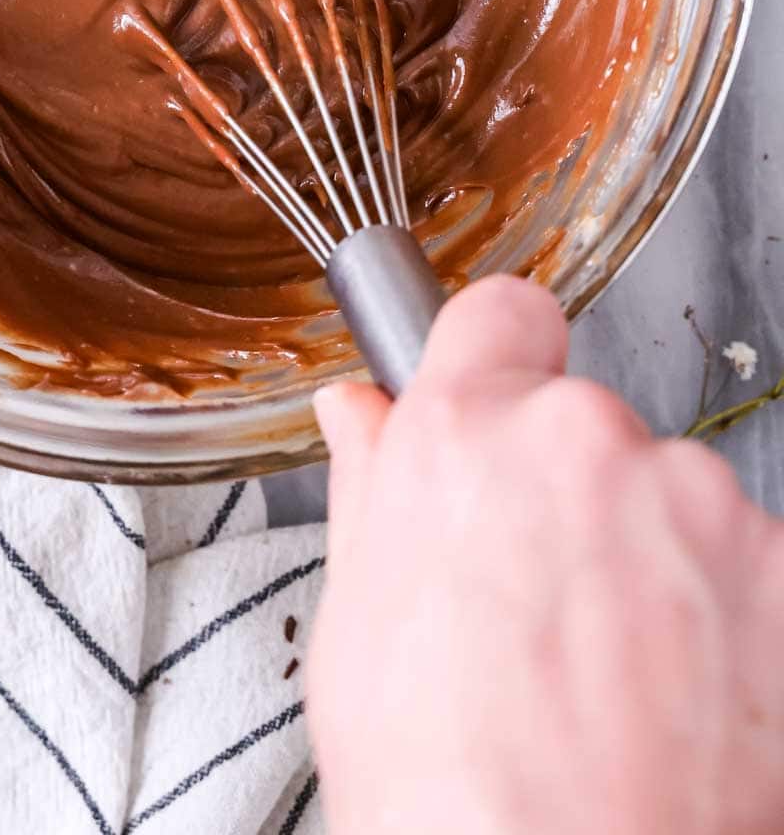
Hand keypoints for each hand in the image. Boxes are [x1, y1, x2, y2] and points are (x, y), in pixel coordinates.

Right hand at [307, 275, 783, 834]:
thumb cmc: (441, 788)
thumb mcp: (357, 627)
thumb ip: (373, 488)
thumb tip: (360, 416)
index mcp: (465, 431)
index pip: (502, 314)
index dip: (498, 363)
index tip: (500, 414)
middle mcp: (584, 439)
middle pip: (588, 427)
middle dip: (574, 497)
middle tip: (545, 610)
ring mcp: (696, 504)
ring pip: (677, 500)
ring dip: (659, 562)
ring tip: (616, 682)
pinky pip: (753, 570)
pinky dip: (733, 625)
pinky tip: (683, 707)